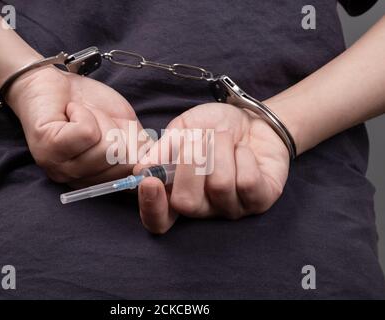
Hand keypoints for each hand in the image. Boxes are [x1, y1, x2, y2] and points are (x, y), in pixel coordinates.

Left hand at [7, 66, 147, 186]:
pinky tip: (70, 112)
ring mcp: (61, 168)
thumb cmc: (90, 104)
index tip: (142, 146)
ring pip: (105, 149)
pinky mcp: (48, 148)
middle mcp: (78, 180)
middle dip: (117, 133)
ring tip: (82, 116)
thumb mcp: (125, 128)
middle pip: (122, 164)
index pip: (131, 184)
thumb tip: (158, 162)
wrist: (52, 81)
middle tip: (98, 121)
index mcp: (97, 179)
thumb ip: (141, 149)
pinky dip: (83, 114)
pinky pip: (86, 133)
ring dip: (99, 121)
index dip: (143, 163)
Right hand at [134, 103, 289, 233]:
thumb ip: (164, 148)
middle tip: (198, 140)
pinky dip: (243, 156)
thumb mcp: (184, 129)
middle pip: (187, 203)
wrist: (253, 118)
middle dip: (190, 163)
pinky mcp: (259, 201)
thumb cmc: (215, 126)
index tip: (150, 181)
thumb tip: (143, 169)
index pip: (158, 220)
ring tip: (224, 137)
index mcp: (177, 193)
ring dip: (220, 150)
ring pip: (220, 186)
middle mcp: (203, 208)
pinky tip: (244, 151)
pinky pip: (247, 182)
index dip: (151, 207)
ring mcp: (232, 208)